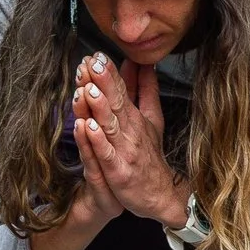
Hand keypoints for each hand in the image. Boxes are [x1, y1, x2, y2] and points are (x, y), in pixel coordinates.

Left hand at [73, 53, 189, 226]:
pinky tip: (87, 127)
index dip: (109, 73)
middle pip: (115, 103)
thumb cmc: (150, 155)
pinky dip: (97, 141)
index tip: (97, 55)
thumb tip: (143, 63)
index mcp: (134, 117)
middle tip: (91, 63)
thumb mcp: (151, 119)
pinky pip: (106, 155)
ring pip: (109, 126)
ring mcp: (125, 151)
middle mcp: (130, 131)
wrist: (161, 194)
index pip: (121, 90)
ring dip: (98, 107)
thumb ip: (145, 90)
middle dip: (102, 82)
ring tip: (87, 88)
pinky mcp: (119, 171)